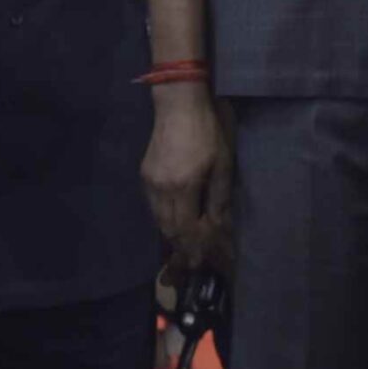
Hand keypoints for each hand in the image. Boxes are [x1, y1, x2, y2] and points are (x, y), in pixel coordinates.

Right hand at [143, 83, 232, 271]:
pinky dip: (166, 219)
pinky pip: (154, 206)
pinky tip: (176, 222)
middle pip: (168, 228)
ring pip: (159, 219)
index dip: (193, 248)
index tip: (200, 263)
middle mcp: (161, 189)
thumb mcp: (223, 165)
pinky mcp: (145, 175)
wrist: (178, 105)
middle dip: (181, 248)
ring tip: (185, 248)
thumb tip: (218, 226)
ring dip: (172, 235)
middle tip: (191, 264)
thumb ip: (218, 199)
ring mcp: (149, 182)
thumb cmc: (207, 132)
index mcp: (183, 187)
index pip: (185, 229)